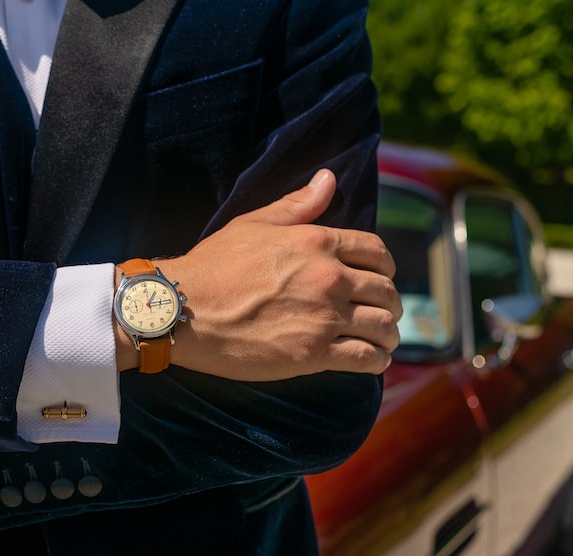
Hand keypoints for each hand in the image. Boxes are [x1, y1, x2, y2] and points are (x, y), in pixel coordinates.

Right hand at [124, 169, 401, 380]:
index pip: (376, 252)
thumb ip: (297, 205)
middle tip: (381, 314)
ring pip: (383, 326)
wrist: (183, 310)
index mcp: (318, 242)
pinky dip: (377, 360)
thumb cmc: (212, 265)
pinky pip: (367, 357)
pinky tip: (372, 360)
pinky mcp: (314, 354)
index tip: (378, 279)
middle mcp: (329, 278)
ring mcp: (324, 318)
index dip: (385, 268)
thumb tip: (329, 179)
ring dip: (387, 334)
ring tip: (381, 341)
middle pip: (386, 291)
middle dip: (388, 303)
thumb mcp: (254, 225)